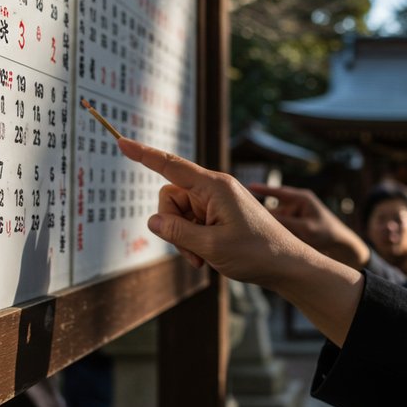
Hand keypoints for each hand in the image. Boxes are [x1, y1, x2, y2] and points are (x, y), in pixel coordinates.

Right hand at [117, 138, 304, 285]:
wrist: (286, 265)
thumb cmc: (256, 253)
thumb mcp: (212, 246)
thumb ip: (177, 232)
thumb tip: (152, 221)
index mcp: (215, 186)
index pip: (171, 166)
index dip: (143, 154)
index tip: (121, 141)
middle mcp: (215, 189)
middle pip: (170, 197)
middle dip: (172, 226)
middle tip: (193, 252)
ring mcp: (217, 202)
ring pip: (179, 214)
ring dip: (184, 238)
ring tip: (204, 257)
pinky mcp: (219, 214)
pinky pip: (191, 223)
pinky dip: (193, 241)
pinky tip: (207, 257)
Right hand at [248, 184, 370, 268]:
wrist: (340, 245)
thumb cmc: (327, 233)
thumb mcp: (306, 228)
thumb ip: (286, 224)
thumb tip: (265, 221)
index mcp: (301, 198)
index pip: (278, 191)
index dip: (262, 190)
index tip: (247, 187)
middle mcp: (295, 204)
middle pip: (272, 208)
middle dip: (258, 212)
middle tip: (240, 216)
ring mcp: (293, 215)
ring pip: (273, 219)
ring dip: (264, 225)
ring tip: (248, 230)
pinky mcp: (292, 225)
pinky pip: (277, 227)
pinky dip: (270, 232)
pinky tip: (259, 239)